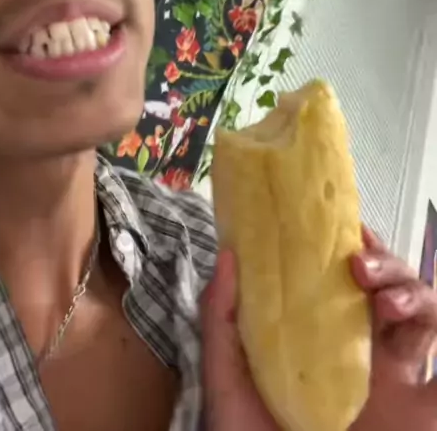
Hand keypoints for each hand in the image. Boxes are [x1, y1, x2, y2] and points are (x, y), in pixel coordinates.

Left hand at [201, 230, 436, 430]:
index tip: (345, 227)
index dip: (355, 245)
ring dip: (414, 292)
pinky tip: (423, 337)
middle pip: (395, 286)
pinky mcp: (417, 413)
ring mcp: (396, 381)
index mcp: (325, 334)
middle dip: (387, 263)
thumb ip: (222, 319)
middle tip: (359, 265)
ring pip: (425, 315)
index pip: (351, 276)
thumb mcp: (227, 378)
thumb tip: (227, 253)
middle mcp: (367, 350)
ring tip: (388, 300)